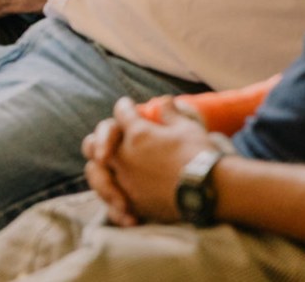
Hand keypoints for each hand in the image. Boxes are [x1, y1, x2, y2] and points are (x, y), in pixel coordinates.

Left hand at [82, 95, 212, 226]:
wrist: (211, 190)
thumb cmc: (200, 154)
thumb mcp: (186, 126)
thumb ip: (169, 113)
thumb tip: (163, 101)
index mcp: (137, 134)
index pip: (121, 112)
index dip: (125, 107)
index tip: (128, 108)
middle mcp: (125, 157)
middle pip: (93, 144)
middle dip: (100, 139)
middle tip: (110, 142)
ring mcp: (126, 181)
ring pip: (95, 173)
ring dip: (100, 169)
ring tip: (108, 170)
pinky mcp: (133, 203)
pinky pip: (111, 202)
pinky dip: (112, 200)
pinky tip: (120, 202)